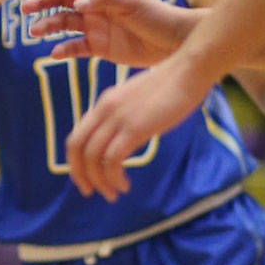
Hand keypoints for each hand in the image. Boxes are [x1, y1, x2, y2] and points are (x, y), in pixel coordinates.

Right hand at [22, 0, 193, 67]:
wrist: (173, 43)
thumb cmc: (155, 15)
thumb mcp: (131, 1)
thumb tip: (77, 2)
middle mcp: (95, 6)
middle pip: (61, 2)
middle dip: (42, 4)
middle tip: (24, 10)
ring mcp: (95, 26)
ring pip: (63, 24)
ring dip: (47, 26)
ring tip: (34, 32)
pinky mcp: (99, 47)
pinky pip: (75, 47)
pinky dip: (63, 50)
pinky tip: (54, 53)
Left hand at [66, 57, 210, 198]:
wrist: (188, 71)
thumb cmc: (172, 87)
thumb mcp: (138, 101)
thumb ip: (126, 117)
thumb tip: (125, 140)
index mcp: (103, 103)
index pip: (76, 136)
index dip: (76, 161)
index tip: (87, 177)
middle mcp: (104, 110)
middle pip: (76, 147)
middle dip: (79, 174)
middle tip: (91, 192)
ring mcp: (117, 118)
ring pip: (92, 157)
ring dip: (99, 181)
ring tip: (113, 194)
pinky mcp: (134, 128)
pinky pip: (112, 160)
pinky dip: (114, 177)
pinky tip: (124, 185)